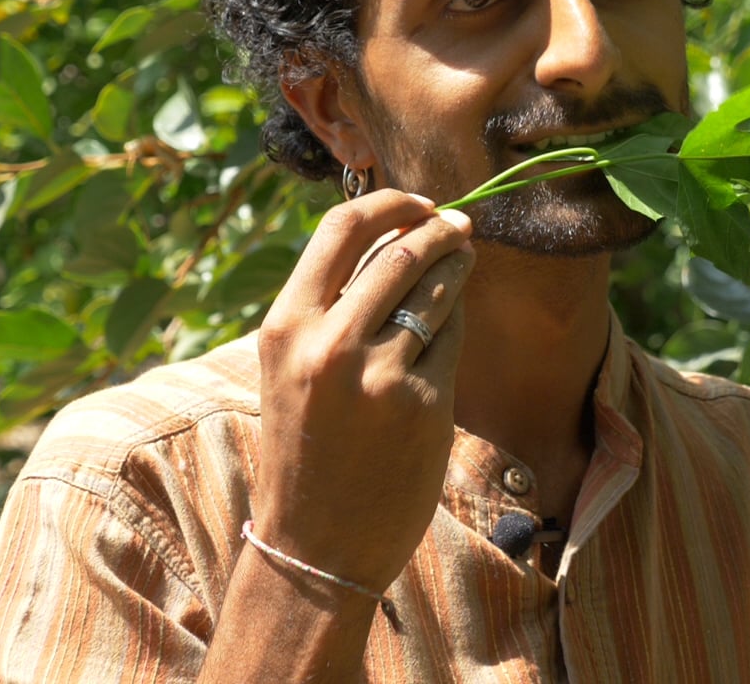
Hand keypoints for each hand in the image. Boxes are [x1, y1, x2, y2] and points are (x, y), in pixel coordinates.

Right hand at [249, 190, 474, 593]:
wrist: (316, 546)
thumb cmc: (307, 449)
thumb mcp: (292, 370)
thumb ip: (330, 307)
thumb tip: (392, 239)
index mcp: (286, 327)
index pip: (341, 229)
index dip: (389, 204)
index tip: (418, 204)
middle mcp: (329, 343)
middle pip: (401, 250)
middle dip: (439, 228)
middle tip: (460, 225)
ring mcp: (380, 374)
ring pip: (436, 289)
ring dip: (457, 266)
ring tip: (463, 259)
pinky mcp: (424, 403)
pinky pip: (452, 340)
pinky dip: (456, 322)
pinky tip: (451, 325)